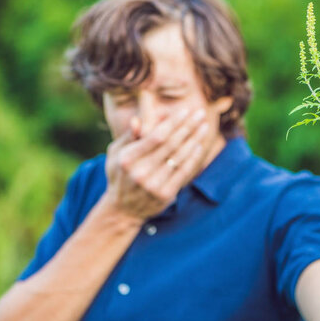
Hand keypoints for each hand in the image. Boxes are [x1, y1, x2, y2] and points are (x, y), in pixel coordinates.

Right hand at [104, 108, 208, 222]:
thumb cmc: (120, 174)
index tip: (185, 111)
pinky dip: (193, 158)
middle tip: (200, 113)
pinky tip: (199, 145)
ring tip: (204, 126)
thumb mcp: (115, 154)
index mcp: (128, 159)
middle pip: (171, 144)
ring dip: (194, 139)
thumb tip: (138, 119)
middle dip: (188, 127)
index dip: (173, 123)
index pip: (156, 136)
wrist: (123, 210)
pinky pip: (183, 172)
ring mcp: (154, 184)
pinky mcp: (165, 194)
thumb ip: (128, 136)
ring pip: (180, 157)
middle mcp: (140, 172)